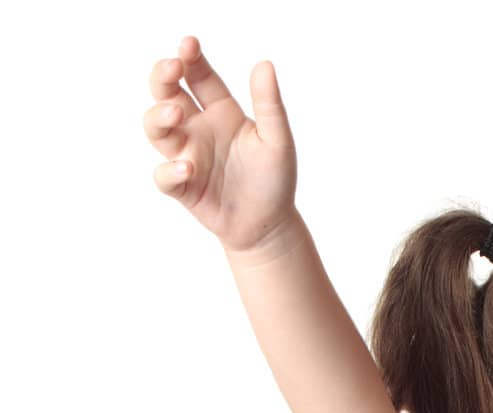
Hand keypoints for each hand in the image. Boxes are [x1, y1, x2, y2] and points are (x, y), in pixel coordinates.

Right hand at [143, 35, 298, 251]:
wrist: (270, 226)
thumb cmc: (273, 180)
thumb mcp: (277, 140)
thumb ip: (269, 104)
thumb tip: (264, 64)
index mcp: (221, 111)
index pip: (198, 75)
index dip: (189, 58)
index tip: (189, 45)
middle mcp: (199, 129)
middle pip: (166, 93)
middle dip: (162, 77)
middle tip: (172, 67)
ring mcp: (187, 156)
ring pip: (156, 129)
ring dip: (158, 117)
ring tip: (175, 112)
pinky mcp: (183, 187)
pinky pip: (164, 177)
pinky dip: (170, 171)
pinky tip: (189, 168)